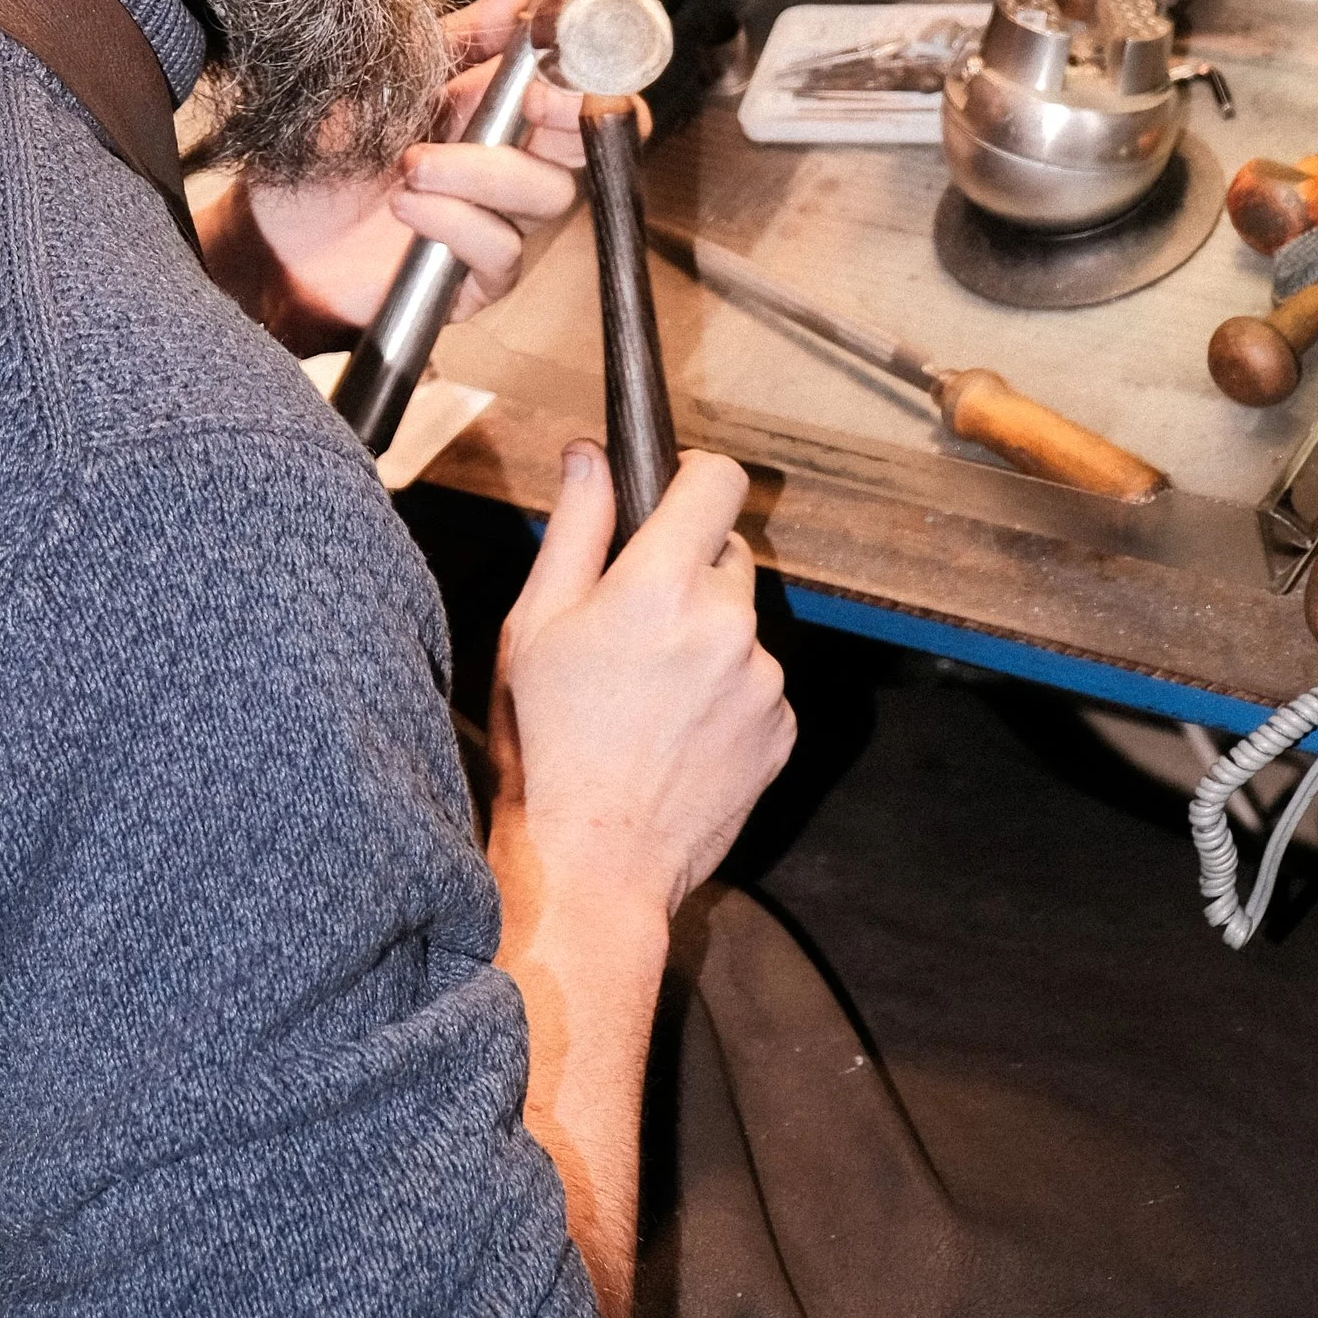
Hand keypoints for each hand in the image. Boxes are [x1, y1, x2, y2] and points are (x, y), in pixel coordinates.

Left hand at [210, 0, 595, 340]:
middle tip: (528, 98)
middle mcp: (509, 162)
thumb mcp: (385, 79)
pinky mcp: (477, 277)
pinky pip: (502, 250)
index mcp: (494, 106)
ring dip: (482, 171)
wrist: (273, 234)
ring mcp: (498, 221)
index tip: (558, 35)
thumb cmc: (326, 158)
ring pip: (548, 193)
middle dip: (567, 111)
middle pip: (591, 138)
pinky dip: (456, 220)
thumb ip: (460, 37)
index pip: (580, 84)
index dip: (588, 61)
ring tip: (411, 164)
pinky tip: (407, 206)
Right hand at [490, 445, 790, 923]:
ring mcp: (763, 679)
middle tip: (634, 623)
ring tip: (651, 695)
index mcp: (660, 585)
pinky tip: (679, 730)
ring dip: (708, 637)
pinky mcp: (783, 727)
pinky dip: (727, 693)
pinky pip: (759, 682)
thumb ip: (574, 528)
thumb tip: (590, 456)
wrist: (596, 861)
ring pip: (741, 623)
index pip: (717, 481)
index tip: (672, 493)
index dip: (693, 476)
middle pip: (727, 553)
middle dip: (688, 571)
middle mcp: (726, 622)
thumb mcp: (534, 625)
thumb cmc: (549, 743)